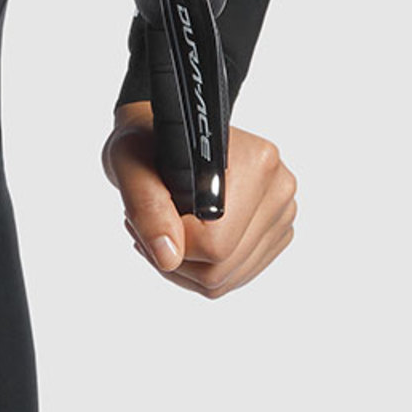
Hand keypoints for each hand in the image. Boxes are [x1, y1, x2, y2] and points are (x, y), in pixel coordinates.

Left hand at [102, 98, 296, 297]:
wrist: (168, 133)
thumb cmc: (148, 142)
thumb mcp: (129, 164)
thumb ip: (147, 208)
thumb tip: (168, 257)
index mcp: (255, 164)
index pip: (215, 245)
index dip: (172, 241)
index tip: (143, 219)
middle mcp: (278, 188)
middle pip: (223, 268)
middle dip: (174, 257)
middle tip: (146, 226)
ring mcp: (282, 213)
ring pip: (229, 279)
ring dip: (186, 266)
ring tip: (163, 227)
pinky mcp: (276, 233)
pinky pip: (236, 277)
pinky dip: (202, 268)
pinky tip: (184, 237)